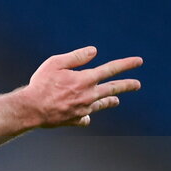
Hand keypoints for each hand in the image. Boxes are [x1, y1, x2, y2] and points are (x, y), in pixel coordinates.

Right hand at [25, 46, 141, 127]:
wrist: (31, 109)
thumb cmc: (41, 84)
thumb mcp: (56, 63)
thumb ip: (76, 57)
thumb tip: (94, 50)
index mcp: (85, 79)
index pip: (111, 69)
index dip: (126, 64)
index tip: (139, 62)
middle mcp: (88, 95)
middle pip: (112, 89)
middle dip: (127, 85)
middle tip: (137, 85)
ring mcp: (83, 110)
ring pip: (101, 104)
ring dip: (110, 101)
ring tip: (116, 100)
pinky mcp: (75, 120)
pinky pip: (85, 118)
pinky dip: (87, 116)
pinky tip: (86, 116)